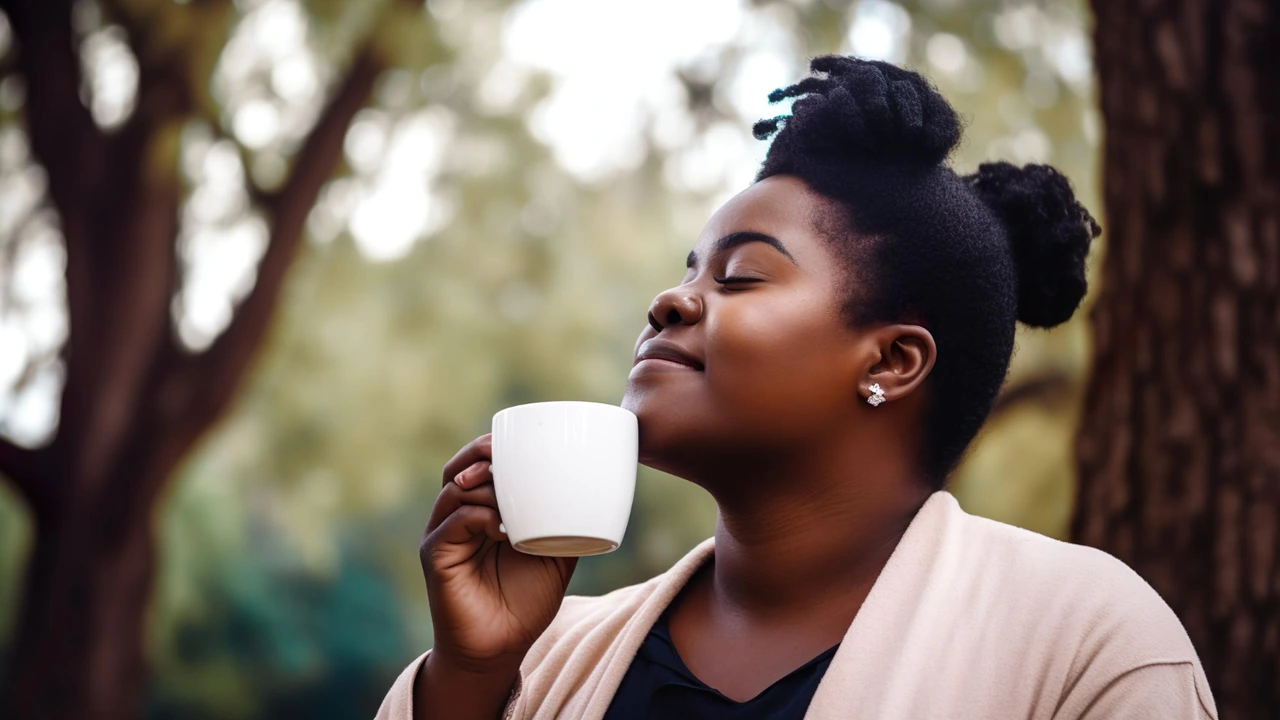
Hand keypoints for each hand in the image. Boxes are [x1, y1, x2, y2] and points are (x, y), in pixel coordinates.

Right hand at [419, 433, 578, 673]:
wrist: (502, 647)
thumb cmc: (525, 600)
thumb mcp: (555, 554)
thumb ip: (565, 523)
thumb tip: (596, 494)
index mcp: (481, 511)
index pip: (477, 466)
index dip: (490, 448)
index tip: (519, 439)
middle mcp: (457, 518)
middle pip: (458, 470)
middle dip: (480, 453)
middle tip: (504, 453)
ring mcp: (444, 535)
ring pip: (454, 491)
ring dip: (483, 485)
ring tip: (510, 494)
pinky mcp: (436, 556)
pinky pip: (453, 523)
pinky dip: (478, 517)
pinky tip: (503, 527)